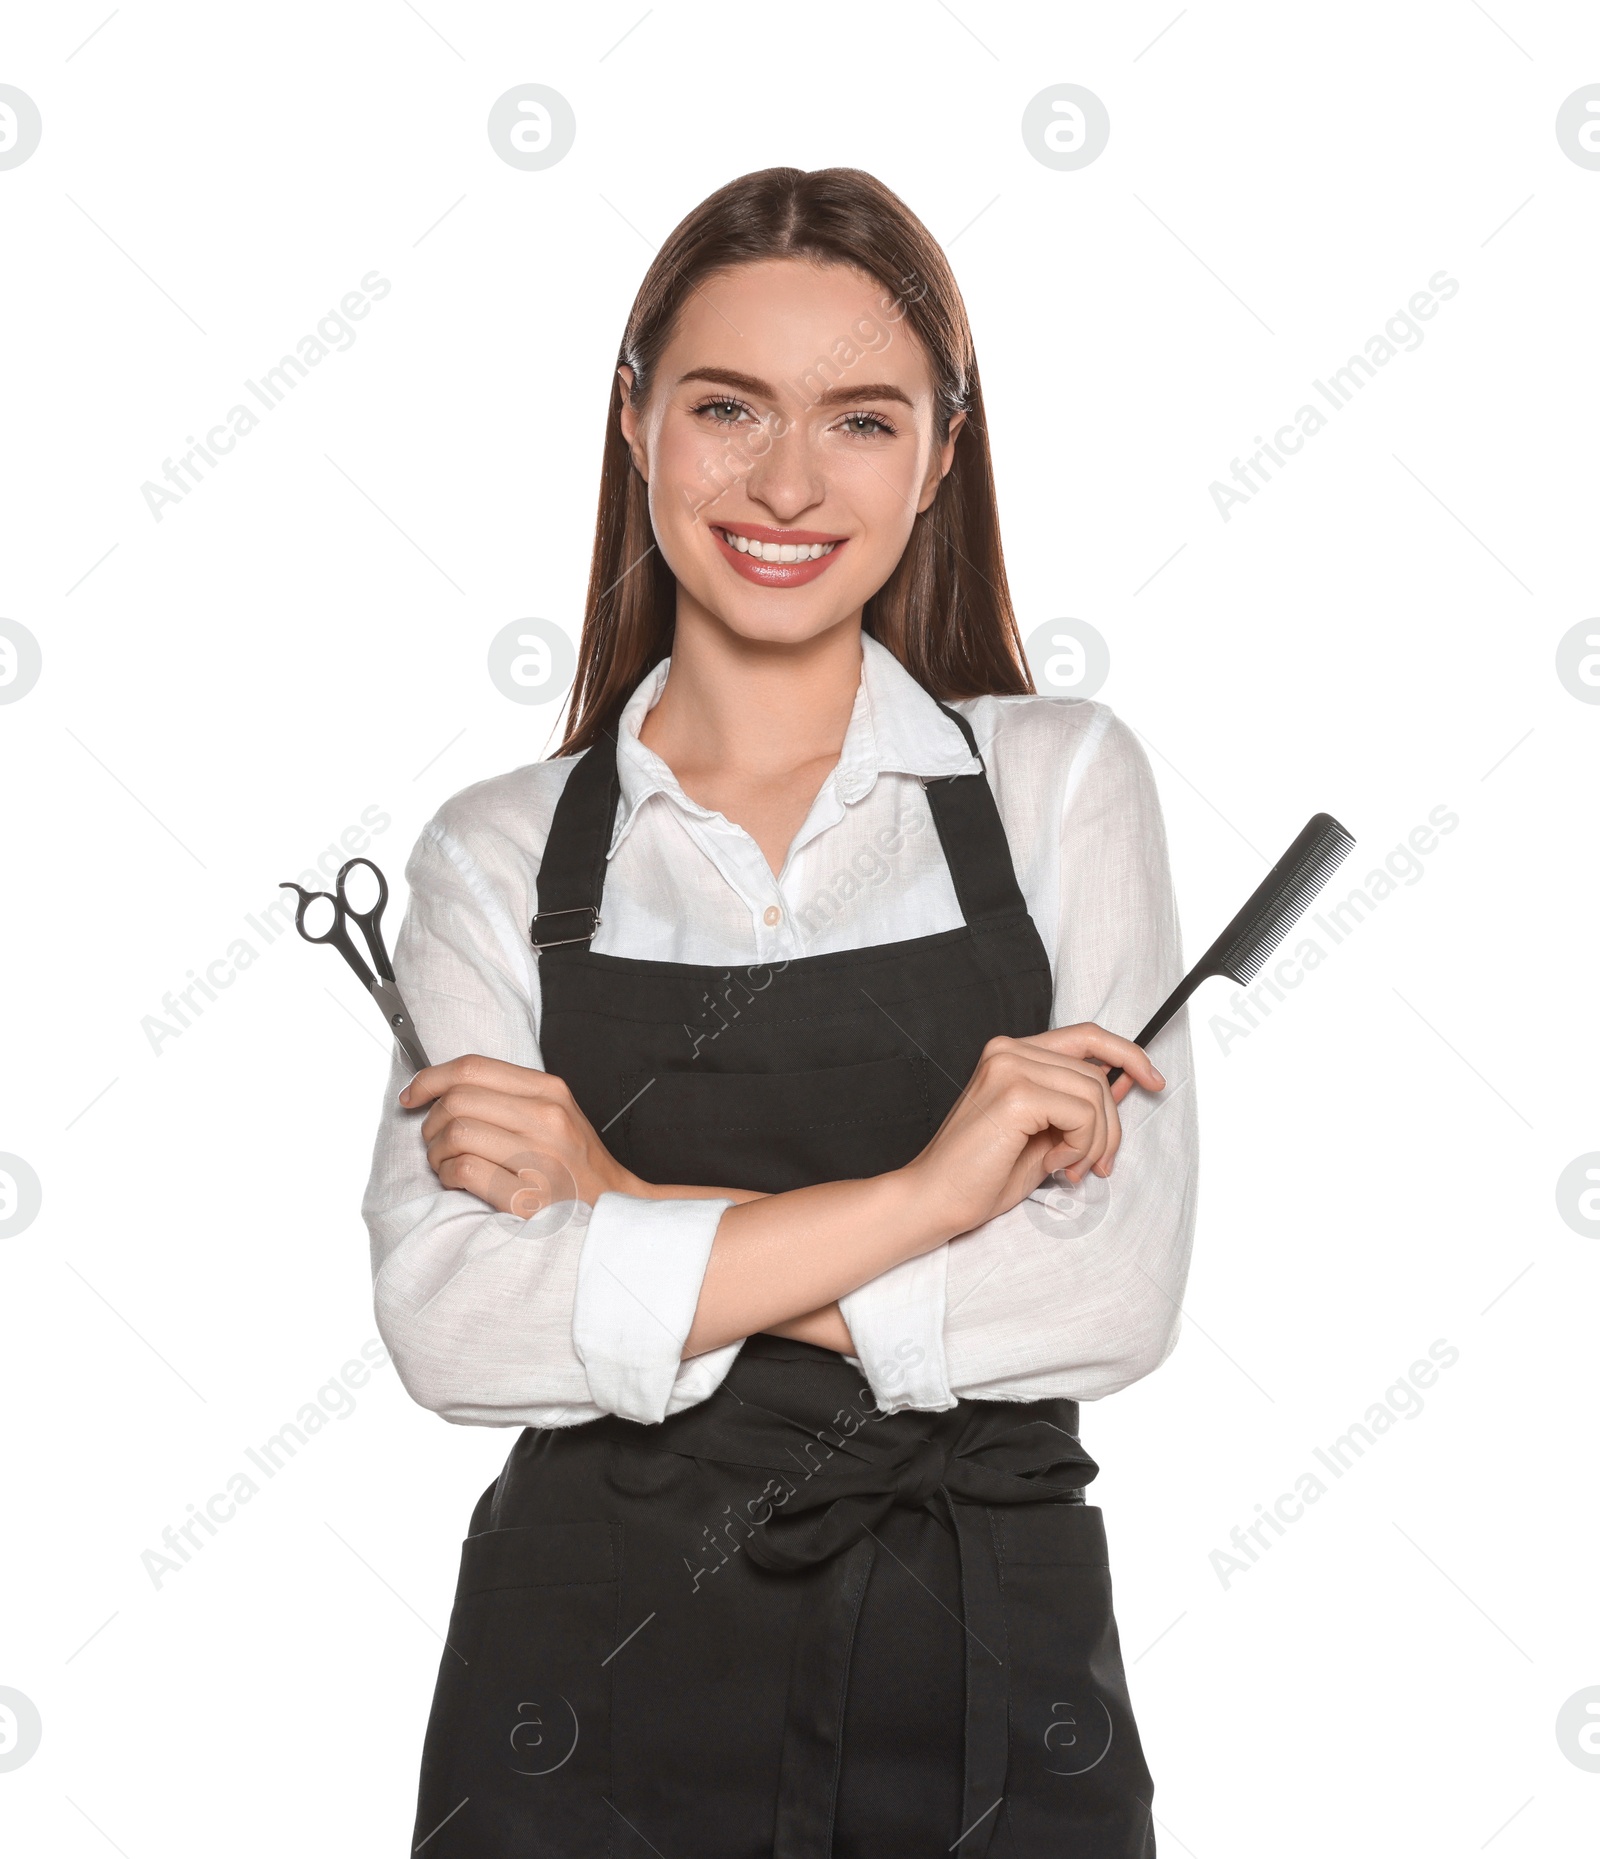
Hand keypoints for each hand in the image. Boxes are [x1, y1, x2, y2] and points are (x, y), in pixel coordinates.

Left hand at [400, 1054, 638, 1216]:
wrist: (616, 1208)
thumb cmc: (576, 1163)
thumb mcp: (556, 1113)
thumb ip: (508, 1096)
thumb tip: (442, 1088)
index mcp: (550, 1092)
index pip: (473, 1068)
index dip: (430, 1078)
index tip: (413, 1094)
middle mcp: (547, 1119)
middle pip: (458, 1101)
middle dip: (431, 1121)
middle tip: (435, 1139)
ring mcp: (539, 1158)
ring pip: (456, 1134)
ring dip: (437, 1151)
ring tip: (447, 1162)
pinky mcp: (528, 1197)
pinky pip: (464, 1171)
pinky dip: (448, 1176)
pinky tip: (457, 1182)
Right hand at [898, 1023, 1164, 1238]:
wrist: (936, 1198)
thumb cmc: (982, 1173)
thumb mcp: (1044, 1131)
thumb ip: (1078, 1102)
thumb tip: (1127, 1079)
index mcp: (1012, 1054)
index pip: (1086, 1036)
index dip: (1127, 1053)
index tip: (1152, 1080)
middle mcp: (1008, 1051)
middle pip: (1097, 1073)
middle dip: (1110, 1126)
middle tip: (1094, 1165)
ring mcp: (1010, 1068)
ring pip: (1095, 1094)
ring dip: (1094, 1141)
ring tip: (1067, 1168)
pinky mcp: (1015, 1094)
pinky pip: (1083, 1114)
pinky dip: (1081, 1146)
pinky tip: (1054, 1163)